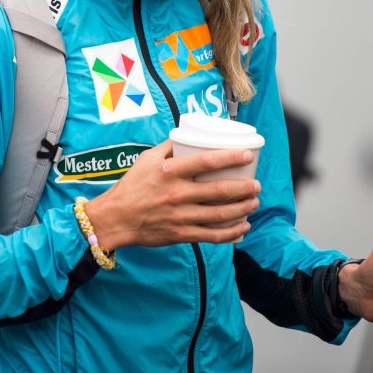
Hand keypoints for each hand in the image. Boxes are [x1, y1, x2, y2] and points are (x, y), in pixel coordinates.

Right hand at [84, 140, 260, 250]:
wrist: (116, 218)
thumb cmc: (132, 185)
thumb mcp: (147, 158)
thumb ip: (169, 147)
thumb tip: (189, 136)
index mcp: (170, 171)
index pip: (206, 162)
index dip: (230, 158)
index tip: (247, 155)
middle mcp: (177, 194)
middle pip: (219, 191)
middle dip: (244, 187)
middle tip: (256, 184)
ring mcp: (180, 216)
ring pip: (220, 215)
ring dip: (242, 208)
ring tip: (254, 202)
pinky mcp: (181, 234)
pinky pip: (212, 236)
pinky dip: (231, 233)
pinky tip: (243, 227)